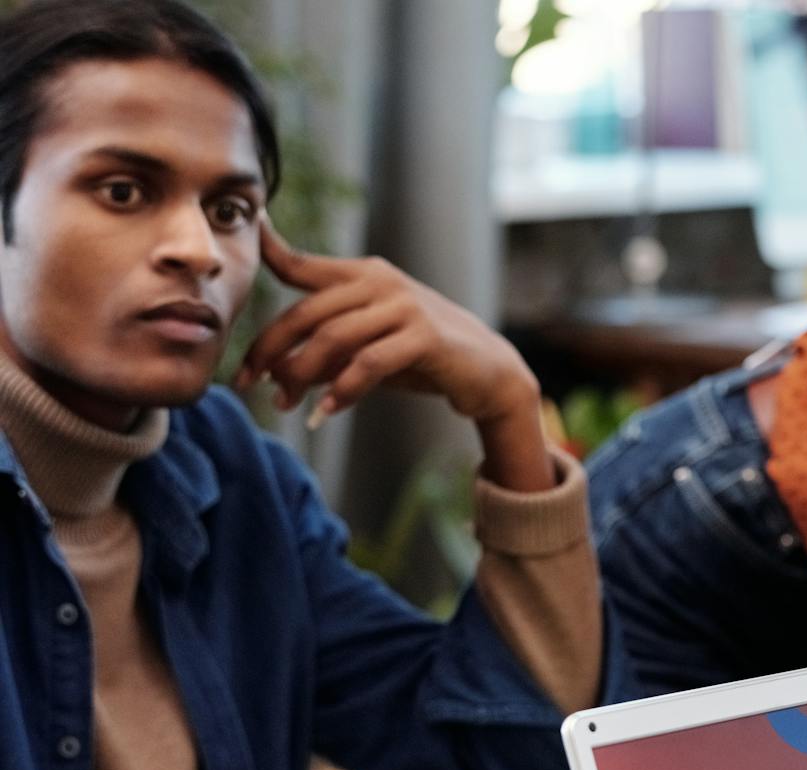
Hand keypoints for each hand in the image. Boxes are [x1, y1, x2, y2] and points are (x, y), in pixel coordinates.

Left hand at [237, 221, 550, 489]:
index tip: (242, 244)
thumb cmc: (424, 359)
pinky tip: (327, 412)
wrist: (488, 372)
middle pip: (306, 313)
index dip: (268, 254)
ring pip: (332, 339)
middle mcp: (381, 282)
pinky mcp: (423, 336)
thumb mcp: (370, 344)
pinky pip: (368, 364)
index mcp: (364, 274)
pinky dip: (343, 390)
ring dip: (301, 376)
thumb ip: (329, 346)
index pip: (303, 265)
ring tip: (286, 405)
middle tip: (248, 382)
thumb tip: (275, 371)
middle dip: (270, 350)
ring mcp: (404, 306)